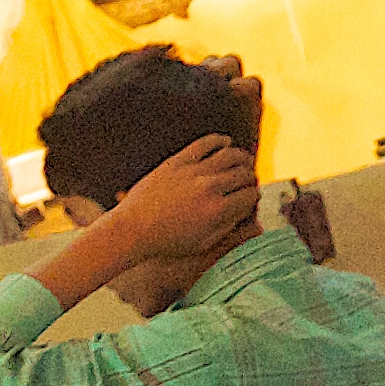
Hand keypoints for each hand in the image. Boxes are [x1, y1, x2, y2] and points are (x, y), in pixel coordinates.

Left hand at [110, 137, 259, 264]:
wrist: (130, 230)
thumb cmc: (164, 242)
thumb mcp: (202, 244)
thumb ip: (230, 229)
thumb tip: (253, 221)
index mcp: (218, 210)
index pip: (251, 196)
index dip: (254, 198)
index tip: (250, 199)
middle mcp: (210, 187)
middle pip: (245, 174)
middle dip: (250, 179)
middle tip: (247, 183)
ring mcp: (193, 172)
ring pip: (232, 155)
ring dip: (242, 159)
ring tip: (242, 163)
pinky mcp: (177, 161)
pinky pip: (206, 143)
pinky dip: (220, 141)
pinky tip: (226, 143)